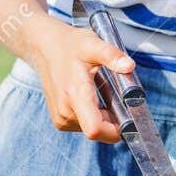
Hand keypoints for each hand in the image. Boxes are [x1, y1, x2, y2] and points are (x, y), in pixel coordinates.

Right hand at [27, 19, 136, 143]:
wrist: (45, 48)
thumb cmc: (70, 45)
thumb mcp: (93, 44)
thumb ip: (112, 56)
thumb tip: (129, 66)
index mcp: (75, 94)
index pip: (95, 129)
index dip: (115, 130)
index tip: (130, 117)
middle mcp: (66, 111)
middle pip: (100, 131)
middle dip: (116, 121)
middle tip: (119, 95)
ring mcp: (61, 118)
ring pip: (94, 130)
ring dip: (106, 118)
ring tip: (105, 92)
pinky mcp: (60, 121)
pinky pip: (85, 126)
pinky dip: (96, 116)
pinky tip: (95, 98)